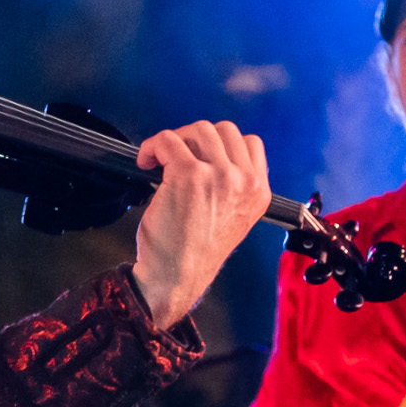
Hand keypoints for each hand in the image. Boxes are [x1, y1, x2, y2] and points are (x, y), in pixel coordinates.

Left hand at [128, 122, 273, 330]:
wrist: (176, 276)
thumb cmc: (196, 252)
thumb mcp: (235, 217)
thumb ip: (234, 185)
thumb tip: (212, 156)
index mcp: (258, 192)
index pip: (250, 143)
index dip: (221, 143)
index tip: (201, 155)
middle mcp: (243, 182)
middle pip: (223, 130)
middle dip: (196, 138)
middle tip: (177, 155)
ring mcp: (217, 176)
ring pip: (197, 130)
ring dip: (175, 139)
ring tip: (160, 158)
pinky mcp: (187, 175)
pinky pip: (168, 140)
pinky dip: (153, 146)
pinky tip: (147, 162)